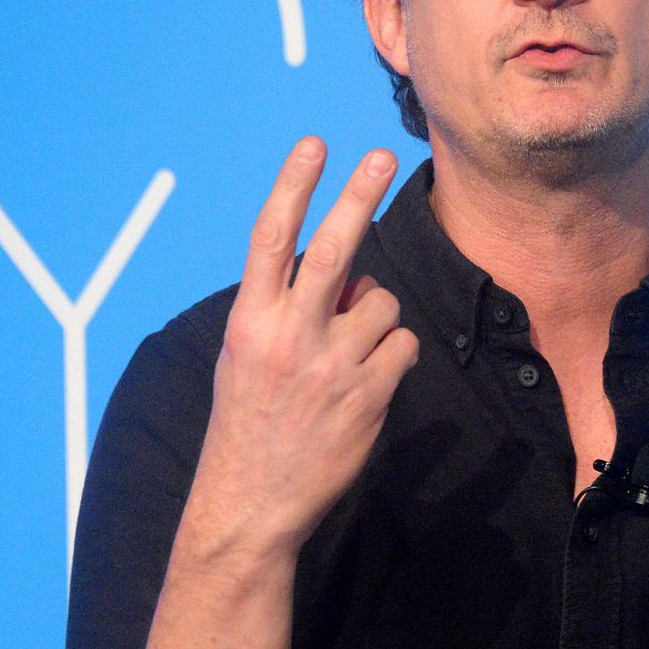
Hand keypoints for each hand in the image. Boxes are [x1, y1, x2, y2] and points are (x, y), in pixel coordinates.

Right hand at [179, 138, 418, 564]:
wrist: (252, 503)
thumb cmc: (250, 419)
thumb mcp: (247, 356)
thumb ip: (288, 310)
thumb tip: (344, 276)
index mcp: (250, 320)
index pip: (272, 238)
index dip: (294, 186)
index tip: (315, 145)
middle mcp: (289, 335)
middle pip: (333, 248)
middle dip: (357, 196)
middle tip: (380, 157)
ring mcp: (330, 365)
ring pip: (381, 303)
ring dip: (374, 320)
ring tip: (345, 357)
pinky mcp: (368, 394)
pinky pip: (401, 346)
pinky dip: (391, 356)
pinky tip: (365, 384)